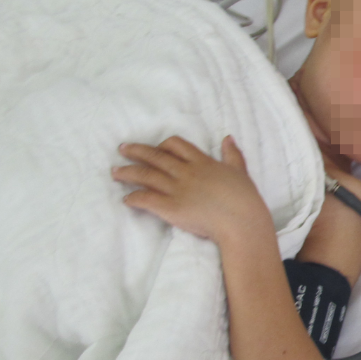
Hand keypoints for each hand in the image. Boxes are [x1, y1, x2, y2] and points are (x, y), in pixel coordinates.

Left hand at [112, 136, 270, 246]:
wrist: (241, 222)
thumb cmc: (244, 199)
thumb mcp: (240, 171)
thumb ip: (232, 154)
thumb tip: (228, 137)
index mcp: (202, 162)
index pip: (176, 145)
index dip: (162, 145)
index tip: (154, 148)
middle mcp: (186, 172)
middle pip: (155, 157)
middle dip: (136, 152)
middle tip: (122, 149)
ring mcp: (177, 189)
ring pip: (146, 175)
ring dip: (128, 173)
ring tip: (115, 172)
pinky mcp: (171, 208)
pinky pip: (146, 199)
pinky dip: (134, 198)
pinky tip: (127, 199)